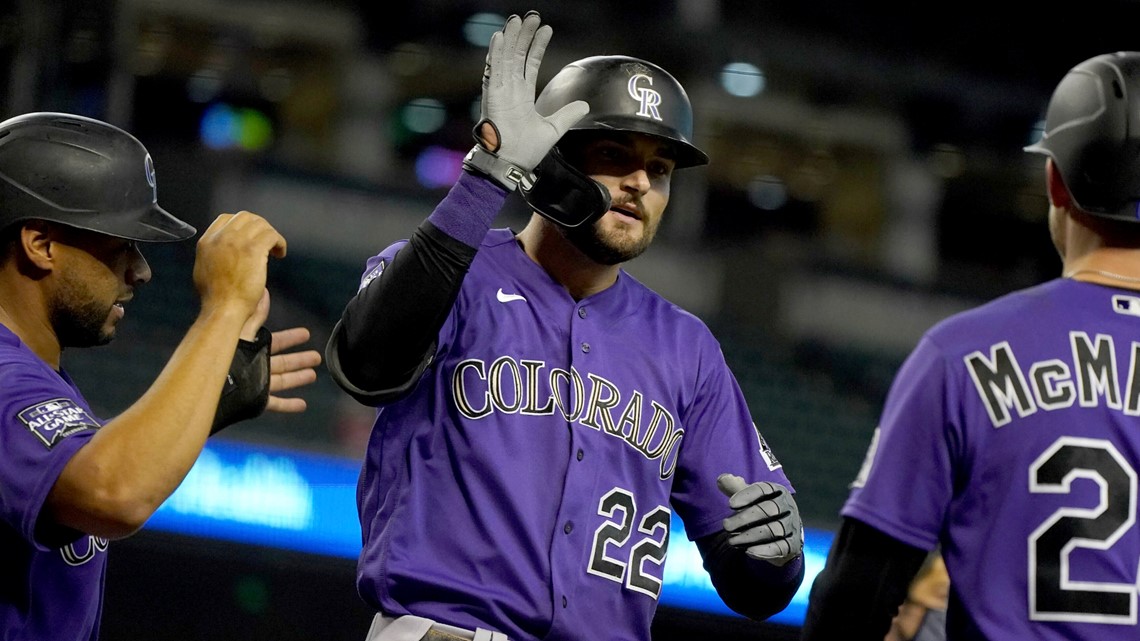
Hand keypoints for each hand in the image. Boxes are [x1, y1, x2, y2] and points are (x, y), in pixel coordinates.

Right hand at [193, 211, 286, 318]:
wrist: (223, 309)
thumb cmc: (216, 298)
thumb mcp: (204, 269)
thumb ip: (214, 254)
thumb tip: (224, 250)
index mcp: (207, 241)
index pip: (226, 218)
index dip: (243, 225)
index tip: (252, 235)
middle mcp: (222, 237)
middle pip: (245, 217)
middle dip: (259, 226)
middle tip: (267, 241)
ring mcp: (237, 241)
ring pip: (261, 224)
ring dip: (271, 235)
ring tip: (275, 249)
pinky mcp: (253, 249)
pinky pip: (272, 235)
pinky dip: (279, 242)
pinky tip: (280, 254)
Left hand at [234, 288, 319, 411]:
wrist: (214, 386)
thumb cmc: (225, 356)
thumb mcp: (243, 331)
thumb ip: (255, 315)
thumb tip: (263, 290)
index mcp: (253, 349)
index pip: (276, 342)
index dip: (291, 338)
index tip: (307, 334)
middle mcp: (256, 366)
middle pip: (283, 362)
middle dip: (300, 359)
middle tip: (317, 357)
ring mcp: (257, 384)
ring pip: (283, 381)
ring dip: (298, 378)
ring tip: (312, 376)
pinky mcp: (257, 400)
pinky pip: (277, 404)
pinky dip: (289, 405)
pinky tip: (302, 405)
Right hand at [465, 11, 588, 187]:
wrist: (512, 163)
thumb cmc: (527, 150)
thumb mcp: (554, 129)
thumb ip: (568, 115)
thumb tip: (585, 105)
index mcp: (523, 96)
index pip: (530, 64)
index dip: (538, 46)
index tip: (545, 30)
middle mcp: (511, 90)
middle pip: (518, 56)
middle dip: (525, 36)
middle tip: (532, 17)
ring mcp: (501, 91)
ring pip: (506, 58)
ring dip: (511, 39)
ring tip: (516, 20)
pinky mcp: (493, 95)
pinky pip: (494, 70)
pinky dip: (496, 54)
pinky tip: (500, 37)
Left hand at [717, 474, 803, 566]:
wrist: (784, 532)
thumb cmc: (762, 509)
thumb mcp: (751, 497)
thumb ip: (735, 488)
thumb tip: (721, 479)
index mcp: (777, 491)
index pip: (763, 489)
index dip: (746, 495)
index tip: (730, 504)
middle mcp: (788, 506)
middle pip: (768, 510)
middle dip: (745, 518)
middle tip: (725, 526)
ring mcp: (792, 525)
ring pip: (773, 530)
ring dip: (750, 536)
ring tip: (731, 541)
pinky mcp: (793, 544)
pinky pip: (780, 548)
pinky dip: (764, 550)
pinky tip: (748, 552)